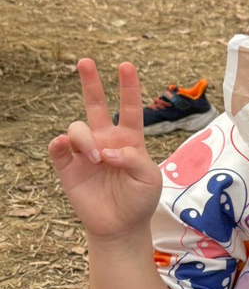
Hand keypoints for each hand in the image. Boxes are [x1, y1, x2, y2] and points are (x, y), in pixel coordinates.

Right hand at [48, 59, 161, 242]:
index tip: (126, 66)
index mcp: (129, 139)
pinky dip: (61, 143)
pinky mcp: (68, 167)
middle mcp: (105, 140)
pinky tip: (67, 146)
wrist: (121, 226)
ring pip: (77, 128)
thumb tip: (107, 151)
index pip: (129, 108)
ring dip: (86, 139)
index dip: (128, 87)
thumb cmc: (140, 200)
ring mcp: (86, 152)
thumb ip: (134, 159)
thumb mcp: (149, 178)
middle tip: (85, 61)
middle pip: (95, 105)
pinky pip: (58, 148)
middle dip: (90, 82)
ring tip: (98, 160)